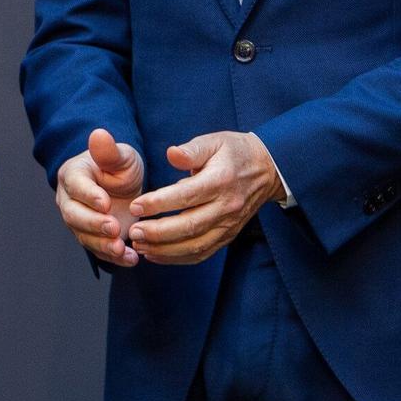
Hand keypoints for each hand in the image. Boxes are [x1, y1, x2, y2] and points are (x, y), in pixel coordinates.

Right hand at [55, 128, 143, 266]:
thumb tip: (99, 134)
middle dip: (93, 224)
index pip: (76, 185)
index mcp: (73, 175)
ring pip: (84, 236)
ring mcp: (79, 221)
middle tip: (114, 227)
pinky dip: (113, 258)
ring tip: (122, 249)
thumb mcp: (121, 156)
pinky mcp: (92, 238)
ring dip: (103, 245)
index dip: (88, 195)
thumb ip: (109, 151)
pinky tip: (131, 259)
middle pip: (74, 215)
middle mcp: (69, 200)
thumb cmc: (120, 167)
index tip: (105, 202)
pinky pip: (98, 250)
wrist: (124, 187)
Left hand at [125, 131, 283, 264]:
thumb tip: (171, 154)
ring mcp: (228, 225)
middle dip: (158, 232)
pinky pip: (203, 253)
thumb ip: (191, 150)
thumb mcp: (214, 141)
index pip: (187, 196)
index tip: (136, 205)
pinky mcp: (228, 236)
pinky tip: (156, 255)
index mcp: (220, 181)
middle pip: (190, 226)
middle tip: (133, 231)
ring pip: (195, 245)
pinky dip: (178, 258)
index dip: (159, 203)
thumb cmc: (234, 152)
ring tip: (139, 246)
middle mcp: (226, 207)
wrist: (267, 170)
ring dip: (165, 250)